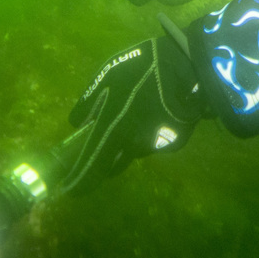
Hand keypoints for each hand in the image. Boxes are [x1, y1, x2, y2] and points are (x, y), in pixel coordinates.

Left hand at [55, 36, 204, 194]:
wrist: (188, 66)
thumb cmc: (142, 66)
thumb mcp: (108, 75)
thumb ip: (89, 102)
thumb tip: (76, 123)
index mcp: (112, 128)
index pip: (91, 167)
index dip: (79, 182)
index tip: (70, 190)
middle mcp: (132, 144)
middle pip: (114, 163)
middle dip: (106, 161)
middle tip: (105, 144)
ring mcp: (155, 145)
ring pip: (135, 150)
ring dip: (130, 141)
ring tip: (137, 114)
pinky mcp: (174, 142)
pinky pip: (154, 143)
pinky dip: (149, 134)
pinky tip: (156, 113)